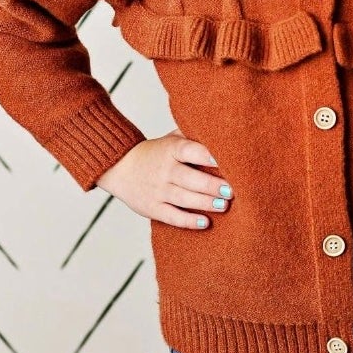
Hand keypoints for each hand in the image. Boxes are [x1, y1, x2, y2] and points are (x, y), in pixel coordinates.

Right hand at [95, 130, 232, 227]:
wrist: (120, 167)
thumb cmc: (156, 153)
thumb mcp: (171, 139)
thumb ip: (193, 136)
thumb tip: (223, 130)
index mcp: (170, 150)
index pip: (189, 150)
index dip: (206, 155)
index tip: (224, 160)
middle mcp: (164, 170)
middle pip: (190, 178)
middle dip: (212, 185)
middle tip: (232, 190)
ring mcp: (157, 190)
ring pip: (183, 198)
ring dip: (205, 203)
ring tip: (224, 205)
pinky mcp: (152, 208)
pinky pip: (172, 216)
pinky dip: (188, 221)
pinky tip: (205, 222)